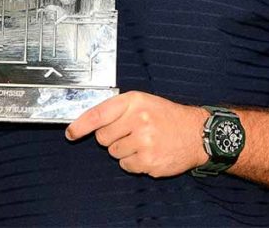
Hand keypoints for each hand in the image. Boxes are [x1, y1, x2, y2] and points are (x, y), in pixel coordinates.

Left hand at [65, 91, 207, 177]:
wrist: (197, 133)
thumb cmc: (167, 116)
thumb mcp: (144, 102)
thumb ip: (119, 109)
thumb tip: (89, 121)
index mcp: (134, 101)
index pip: (99, 114)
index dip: (81, 125)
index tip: (71, 133)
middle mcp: (138, 120)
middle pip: (103, 137)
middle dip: (112, 137)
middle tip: (130, 132)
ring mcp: (144, 142)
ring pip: (114, 153)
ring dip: (125, 150)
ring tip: (144, 142)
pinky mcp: (149, 161)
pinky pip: (126, 166)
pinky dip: (134, 163)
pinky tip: (149, 153)